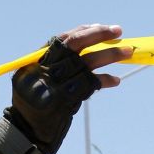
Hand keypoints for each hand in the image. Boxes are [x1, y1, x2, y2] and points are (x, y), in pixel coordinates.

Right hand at [9, 24, 132, 153]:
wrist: (26, 127)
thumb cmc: (32, 101)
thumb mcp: (34, 76)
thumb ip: (53, 61)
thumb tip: (86, 45)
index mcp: (40, 59)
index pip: (64, 38)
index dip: (85, 30)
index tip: (101, 26)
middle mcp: (47, 66)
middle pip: (77, 43)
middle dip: (99, 34)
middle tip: (118, 30)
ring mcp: (57, 81)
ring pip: (89, 61)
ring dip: (110, 55)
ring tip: (128, 52)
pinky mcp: (67, 98)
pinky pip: (92, 84)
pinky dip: (105, 80)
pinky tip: (115, 80)